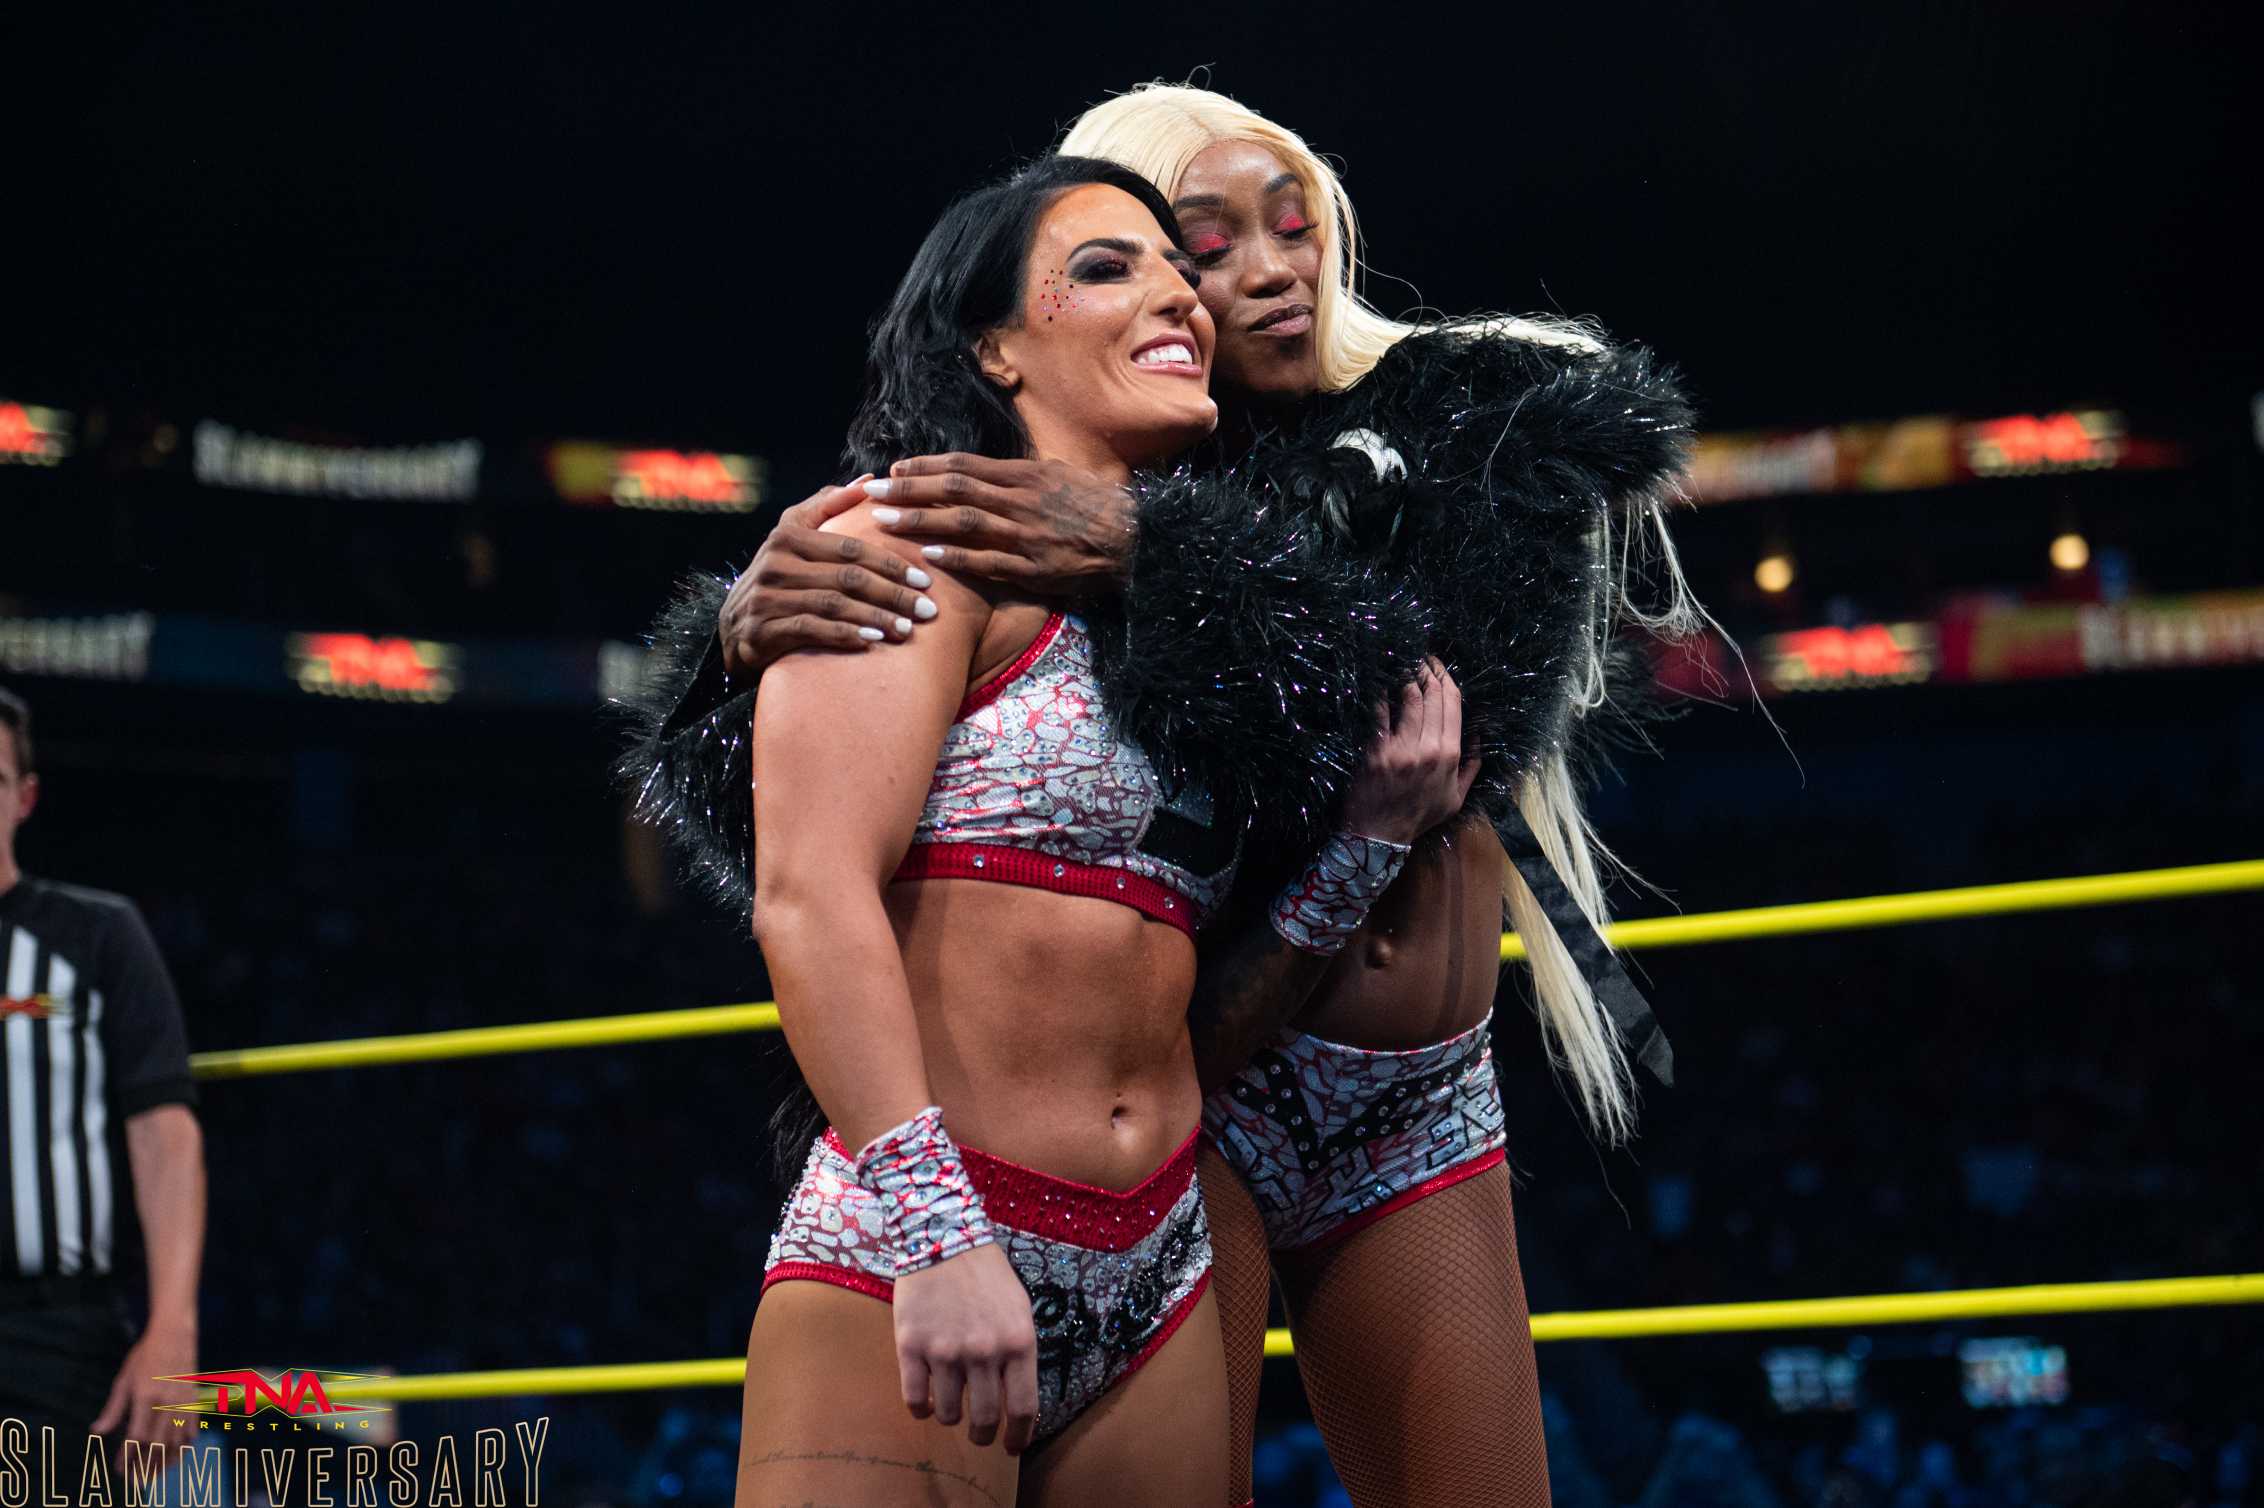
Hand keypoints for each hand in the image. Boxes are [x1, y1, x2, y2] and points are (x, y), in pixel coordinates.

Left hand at [90, 1313, 197, 1473]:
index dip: (128, 1456)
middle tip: (136, 1481)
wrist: (176, 1334)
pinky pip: (192, 1429)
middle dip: (145, 1465)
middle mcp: (167, 1402)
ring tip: (155, 1475)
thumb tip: (97, 1431)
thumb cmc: (145, 1355)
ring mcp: (184, 1402)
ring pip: (176, 1440)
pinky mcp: (195, 1399)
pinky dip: (186, 1446)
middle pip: (157, 1443)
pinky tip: (177, 1457)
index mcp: (145, 1397)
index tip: (120, 1470)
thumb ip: (113, 1409)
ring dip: (166, 1461)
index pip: (136, 1436)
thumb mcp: (124, 1379)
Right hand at [717, 476, 941, 675]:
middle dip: (892, 593)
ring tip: (907, 629)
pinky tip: (872, 642)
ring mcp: (767, 598)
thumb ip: (828, 506)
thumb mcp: (794, 535)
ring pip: (833, 604)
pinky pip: (811, 630)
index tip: (924, 579)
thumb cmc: (778, 577)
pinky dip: (844, 635)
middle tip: (927, 609)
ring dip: (875, 617)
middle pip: (847, 577)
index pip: (850, 547)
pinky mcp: (763, 630)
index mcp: (788, 536)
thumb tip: (868, 480)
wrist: (733, 628)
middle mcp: (776, 563)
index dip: (890, 563)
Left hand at [865, 453, 1135, 592]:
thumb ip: (1021, 475)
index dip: (926, 467)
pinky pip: (989, 561)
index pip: (964, 465)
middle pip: (954, 489)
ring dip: (922, 522)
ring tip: (886, 523)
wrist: (1137, 540)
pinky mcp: (1035, 566)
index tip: (895, 470)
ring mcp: (1027, 533)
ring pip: (964, 522)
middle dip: (910, 491)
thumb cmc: (1098, 506)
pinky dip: (958, 559)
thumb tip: (986, 472)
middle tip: (874, 494)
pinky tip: (929, 559)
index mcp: (1025, 474)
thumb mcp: (1060, 475)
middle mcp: (1021, 499)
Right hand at [890, 1242, 1039, 1454]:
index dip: (1019, 1436)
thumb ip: (1019, 1351)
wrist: (943, 1236)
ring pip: (948, 1414)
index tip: (1012, 1447)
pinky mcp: (911, 1346)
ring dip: (951, 1417)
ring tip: (951, 1405)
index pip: (1023, 1408)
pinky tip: (925, 1401)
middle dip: (982, 1435)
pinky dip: (921, 1409)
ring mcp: (945, 1350)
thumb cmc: (986, 1273)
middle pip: (984, 1419)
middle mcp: (984, 1351)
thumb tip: (1015, 1397)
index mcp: (1018, 1342)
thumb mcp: (1019, 1308)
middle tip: (979, 1434)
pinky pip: (915, 1399)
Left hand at [1336, 657, 1480, 844]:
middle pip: (1432, 696)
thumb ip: (1471, 765)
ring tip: (1403, 662)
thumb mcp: (1456, 797)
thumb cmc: (1418, 816)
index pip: (1453, 704)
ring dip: (1405, 676)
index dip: (1445, 678)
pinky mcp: (1375, 751)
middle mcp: (1428, 748)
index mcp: (1450, 755)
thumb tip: (1477, 736)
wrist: (1381, 835)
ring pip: (1408, 699)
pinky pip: (1379, 713)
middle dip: (1426, 670)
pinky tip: (1379, 680)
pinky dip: (1380, 694)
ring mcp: (1401, 749)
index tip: (1438, 664)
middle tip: (1420, 657)